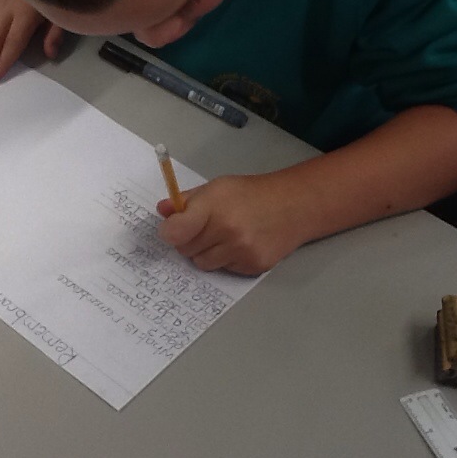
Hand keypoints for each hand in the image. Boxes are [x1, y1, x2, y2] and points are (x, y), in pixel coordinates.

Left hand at [156, 174, 306, 274]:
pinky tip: (240, 244)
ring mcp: (241, 251)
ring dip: (206, 252)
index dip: (169, 231)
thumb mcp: (217, 188)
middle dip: (188, 240)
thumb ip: (187, 200)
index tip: (171, 228)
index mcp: (214, 207)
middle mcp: (227, 231)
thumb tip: (162, 210)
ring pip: (201, 263)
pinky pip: (223, 269)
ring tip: (223, 235)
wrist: (294, 206)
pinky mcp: (253, 267)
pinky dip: (225, 260)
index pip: (176, 231)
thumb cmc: (250, 194)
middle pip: (185, 250)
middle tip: (204, 227)